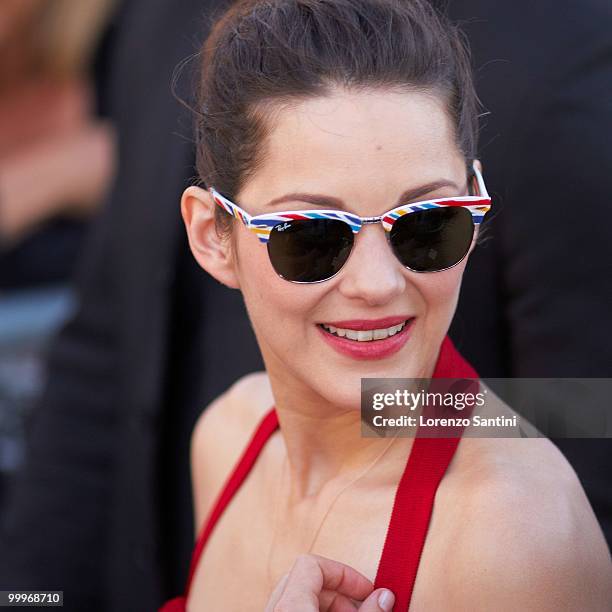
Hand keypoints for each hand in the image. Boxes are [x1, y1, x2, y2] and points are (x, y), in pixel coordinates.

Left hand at [265, 554, 394, 611]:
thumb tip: (385, 596)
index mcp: (289, 605)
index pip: (312, 563)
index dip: (344, 572)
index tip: (368, 590)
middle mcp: (274, 610)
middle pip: (304, 578)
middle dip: (338, 590)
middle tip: (362, 609)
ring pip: (296, 596)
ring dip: (327, 603)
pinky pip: (290, 611)